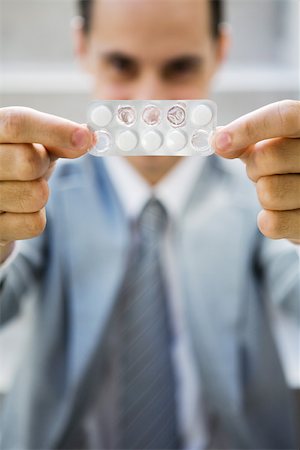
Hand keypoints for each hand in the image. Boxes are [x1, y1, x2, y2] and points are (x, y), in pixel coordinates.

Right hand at [0, 107, 94, 261]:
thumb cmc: (14, 165)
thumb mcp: (34, 145)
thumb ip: (57, 140)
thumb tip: (86, 137)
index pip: (18, 123)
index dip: (55, 130)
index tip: (85, 138)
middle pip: (28, 161)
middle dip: (44, 166)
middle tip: (37, 167)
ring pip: (35, 195)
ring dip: (40, 194)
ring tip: (22, 189)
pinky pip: (34, 223)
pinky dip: (35, 217)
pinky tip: (18, 211)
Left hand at [212, 100, 299, 242]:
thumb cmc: (294, 166)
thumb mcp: (276, 143)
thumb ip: (248, 139)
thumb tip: (218, 138)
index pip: (284, 116)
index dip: (248, 127)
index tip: (219, 142)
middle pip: (267, 157)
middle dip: (254, 167)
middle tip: (265, 171)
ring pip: (268, 192)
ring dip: (263, 193)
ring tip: (281, 189)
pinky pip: (271, 223)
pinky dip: (267, 219)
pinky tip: (282, 211)